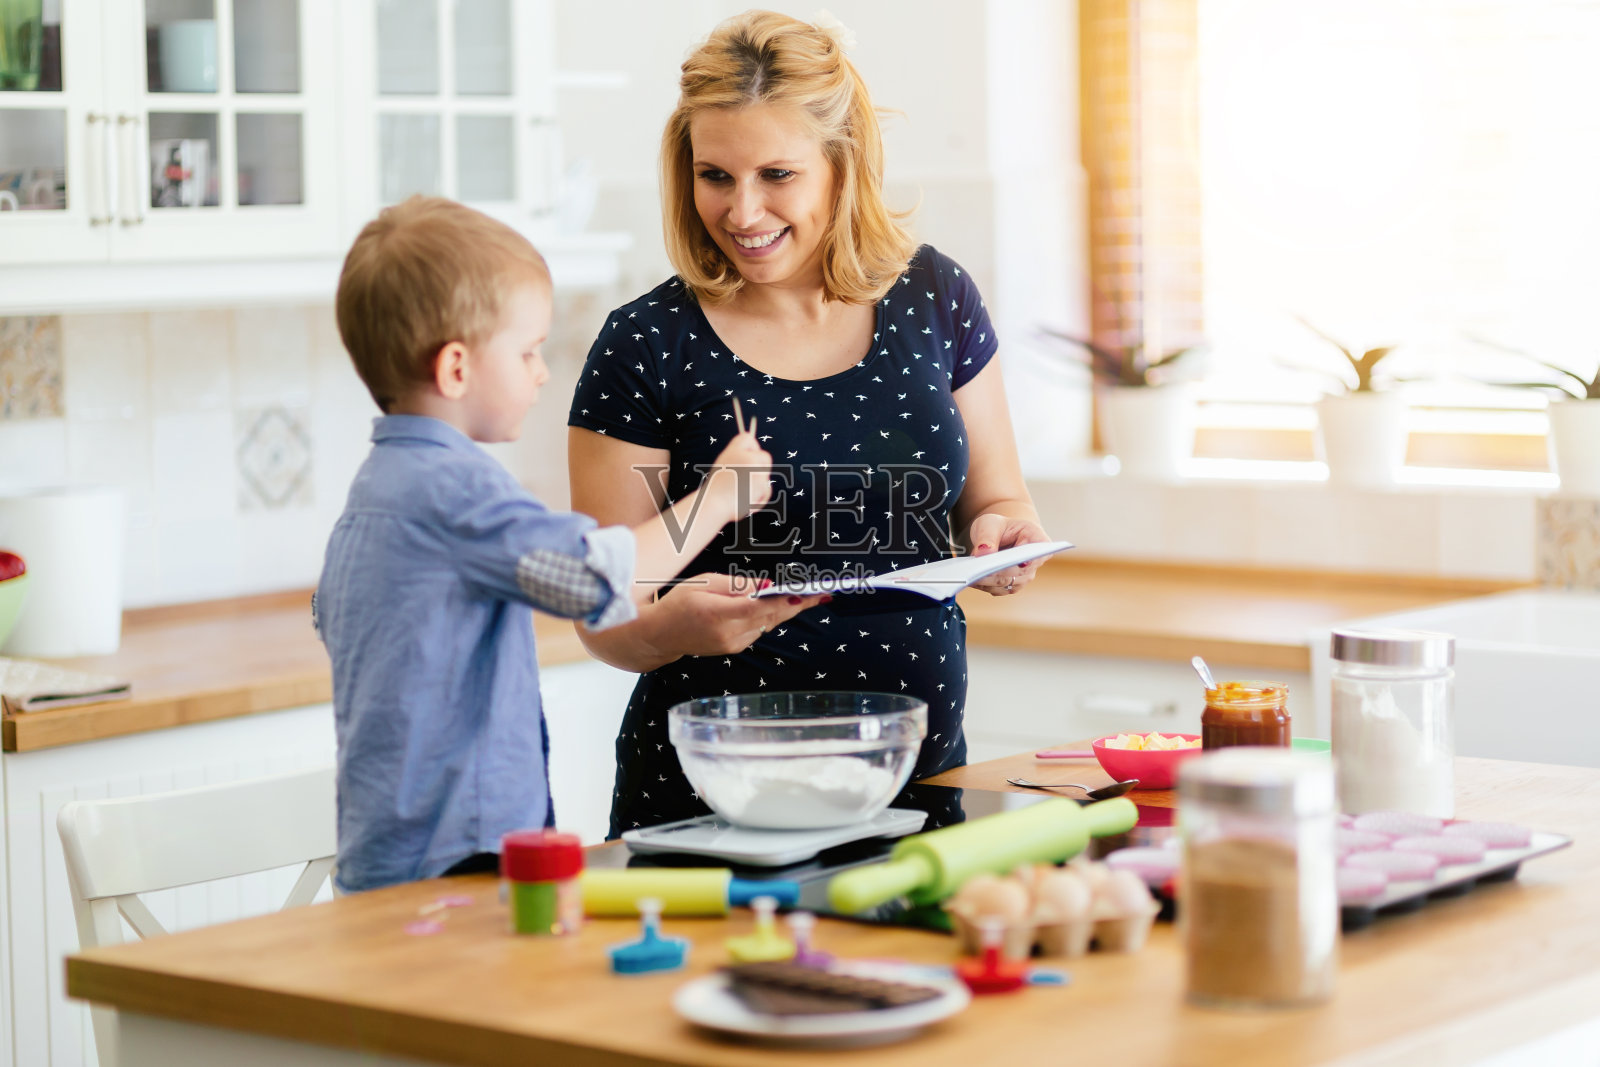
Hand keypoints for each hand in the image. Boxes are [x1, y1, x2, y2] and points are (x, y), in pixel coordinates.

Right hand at [655, 572, 828, 655]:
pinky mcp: (734, 647)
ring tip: (810, 596)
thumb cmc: (678, 602)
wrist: (658, 634)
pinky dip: (771, 617)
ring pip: (768, 624)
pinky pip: (758, 629)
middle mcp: (730, 635)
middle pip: (772, 618)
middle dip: (798, 606)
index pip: (762, 608)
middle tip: (824, 594)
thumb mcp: (705, 582)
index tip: (810, 594)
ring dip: (787, 610)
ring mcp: (733, 644)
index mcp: (720, 615)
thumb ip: (738, 585)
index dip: (788, 601)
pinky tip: (782, 605)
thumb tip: (767, 586)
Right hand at [709, 423, 771, 520]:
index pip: (748, 438)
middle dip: (762, 468)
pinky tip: (747, 501)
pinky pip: (767, 490)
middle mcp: (745, 457)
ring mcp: (755, 470)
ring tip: (742, 494)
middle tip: (750, 480)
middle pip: (765, 457)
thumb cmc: (716, 489)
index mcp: (733, 451)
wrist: (713, 505)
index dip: (752, 448)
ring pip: (766, 476)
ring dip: (758, 486)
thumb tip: (753, 455)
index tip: (751, 457)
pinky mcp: (761, 485)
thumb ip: (738, 458)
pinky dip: (760, 498)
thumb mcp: (724, 466)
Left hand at [966, 514, 1052, 596]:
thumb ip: (987, 537)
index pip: (1037, 553)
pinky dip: (983, 585)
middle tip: (977, 572)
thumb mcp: (990, 524)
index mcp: (1038, 540)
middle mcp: (1035, 561)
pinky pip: (997, 589)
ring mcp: (1024, 576)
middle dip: (997, 573)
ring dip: (987, 581)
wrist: (997, 536)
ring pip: (1006, 584)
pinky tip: (971, 579)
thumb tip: (983, 554)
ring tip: (969, 576)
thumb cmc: (998, 527)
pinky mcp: (1011, 586)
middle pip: (1018, 572)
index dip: (1031, 560)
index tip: (1022, 564)